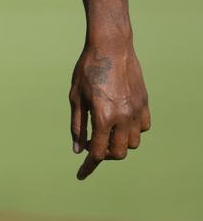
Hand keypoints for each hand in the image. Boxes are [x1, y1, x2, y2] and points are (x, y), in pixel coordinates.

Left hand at [69, 42, 149, 179]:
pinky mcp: (144, 103)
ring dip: (119, 143)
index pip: (98, 152)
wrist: (110, 46)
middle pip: (117, 153)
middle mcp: (123, 117)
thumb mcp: (76, 97)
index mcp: (103, 116)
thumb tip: (78, 150)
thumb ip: (78, 125)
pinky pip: (143, 128)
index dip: (88, 166)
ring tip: (107, 131)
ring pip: (132, 143)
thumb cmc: (87, 69)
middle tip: (93, 144)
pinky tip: (121, 121)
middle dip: (104, 154)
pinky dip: (133, 130)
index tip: (81, 174)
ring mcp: (136, 111)